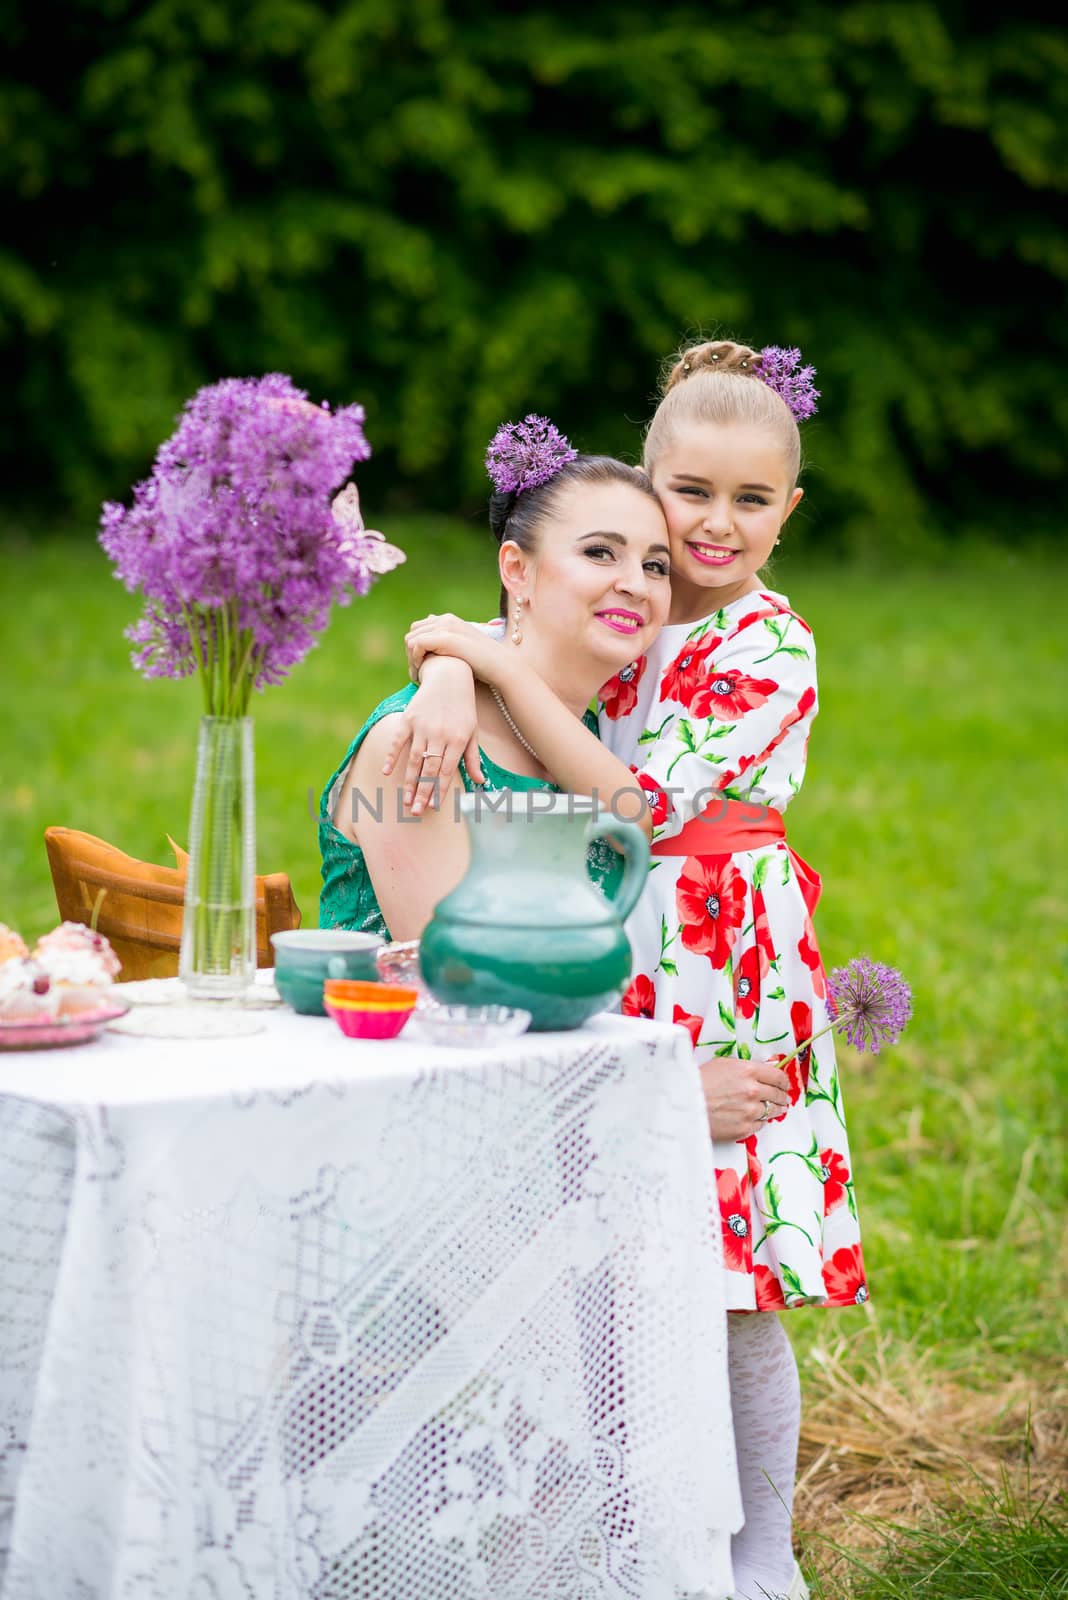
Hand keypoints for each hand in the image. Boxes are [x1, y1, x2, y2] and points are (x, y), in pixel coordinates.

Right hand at [381, 668, 483, 813]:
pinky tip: (387, 773)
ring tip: (406, 801)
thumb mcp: (472, 732)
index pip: (447, 771)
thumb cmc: (463, 708)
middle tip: (416, 813)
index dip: (439, 790)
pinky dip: (392, 756)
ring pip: (414, 759)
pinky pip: (398, 741)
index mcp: (457, 739)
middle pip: (429, 769)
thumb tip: (479, 782)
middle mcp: (439, 734)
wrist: (449, 675)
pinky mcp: (408, 718)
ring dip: (409, 782)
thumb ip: (473, 758)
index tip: (434, 808)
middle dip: (423, 793)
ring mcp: (422, 726)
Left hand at [404, 615, 509, 686]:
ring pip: (411, 639)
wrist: (501, 667)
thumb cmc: (483, 663)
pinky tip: (421, 673)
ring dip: (411, 658)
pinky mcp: (445, 638)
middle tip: (417, 673)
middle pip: (412, 633)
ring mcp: (446, 627)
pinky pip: (417, 644)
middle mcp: (446, 620)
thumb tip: (433, 638)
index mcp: (449, 620)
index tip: (420, 667)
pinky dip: (415, 659)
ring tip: (418, 675)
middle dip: (411, 653)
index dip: (415, 647)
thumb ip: (447, 641)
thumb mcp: (462, 648)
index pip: (418, 628)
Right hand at [696, 1054, 791, 1141]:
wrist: (682, 1105)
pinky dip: (759, 1121)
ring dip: (776, 1109)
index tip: (784, 1084)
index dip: (783, 1081)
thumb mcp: (722, 1064)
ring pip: (773, 1111)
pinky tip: (755, 1118)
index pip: (778, 1076)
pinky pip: (760, 1125)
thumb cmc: (698, 1081)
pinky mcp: (744, 1128)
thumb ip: (746, 1066)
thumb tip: (767, 1067)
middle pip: (778, 1094)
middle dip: (782, 1096)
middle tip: (783, 1098)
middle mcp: (752, 1091)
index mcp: (748, 1071)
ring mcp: (749, 1111)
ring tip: (776, 1109)